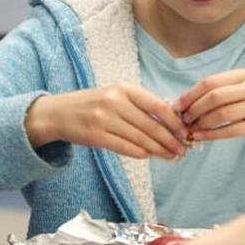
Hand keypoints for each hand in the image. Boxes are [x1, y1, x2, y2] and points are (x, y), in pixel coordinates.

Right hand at [25, 84, 187, 159]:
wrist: (59, 113)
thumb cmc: (93, 104)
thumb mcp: (116, 94)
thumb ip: (140, 105)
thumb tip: (171, 121)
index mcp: (124, 89)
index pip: (157, 106)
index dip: (174, 121)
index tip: (185, 132)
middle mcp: (115, 102)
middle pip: (151, 125)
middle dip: (170, 140)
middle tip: (182, 150)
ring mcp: (104, 119)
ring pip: (140, 139)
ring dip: (159, 150)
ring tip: (171, 156)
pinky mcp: (96, 136)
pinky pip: (125, 147)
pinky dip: (141, 153)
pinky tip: (150, 156)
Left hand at [174, 69, 244, 149]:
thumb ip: (221, 92)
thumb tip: (185, 102)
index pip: (211, 82)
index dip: (191, 94)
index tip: (177, 106)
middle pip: (215, 97)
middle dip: (194, 109)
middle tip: (183, 120)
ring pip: (222, 114)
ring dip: (202, 123)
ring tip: (190, 130)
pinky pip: (231, 130)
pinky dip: (212, 134)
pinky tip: (201, 137)